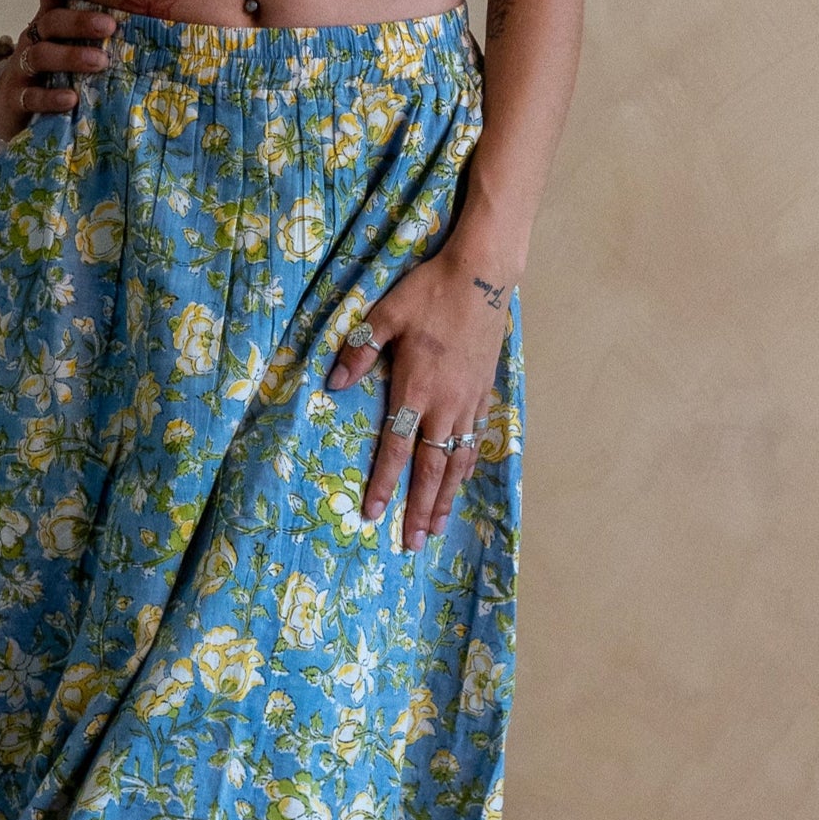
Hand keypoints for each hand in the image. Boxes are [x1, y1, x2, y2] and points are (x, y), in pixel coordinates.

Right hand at [0, 0, 113, 142]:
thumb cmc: (50, 75)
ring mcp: (21, 69)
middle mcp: (32, 41)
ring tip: (100, 62)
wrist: (4, 109)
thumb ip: (94, 38)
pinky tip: (71, 99)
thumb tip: (148, 24)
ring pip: (40, 55)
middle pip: (50, 21)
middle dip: (80, 22)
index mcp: (47, 23)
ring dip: (71, 56)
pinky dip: (51, 98)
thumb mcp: (68, 50)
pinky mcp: (15, 99)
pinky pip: (30, 96)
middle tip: (110, 27)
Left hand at [324, 244, 514, 548]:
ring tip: (438, 528)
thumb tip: (333, 382)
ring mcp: (469, 402)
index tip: (372, 513)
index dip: (383, 483)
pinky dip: (466, 467)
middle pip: (432, 469)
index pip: (396, 448)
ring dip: (446, 498)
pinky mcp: (484, 393)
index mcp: (417, 388)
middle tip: (413, 544)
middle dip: (421, 509)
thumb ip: (361, 350)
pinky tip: (461, 481)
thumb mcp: (386, 314)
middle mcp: (445, 404)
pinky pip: (474, 441)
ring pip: (457, 462)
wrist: (483, 275)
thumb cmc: (430, 291)